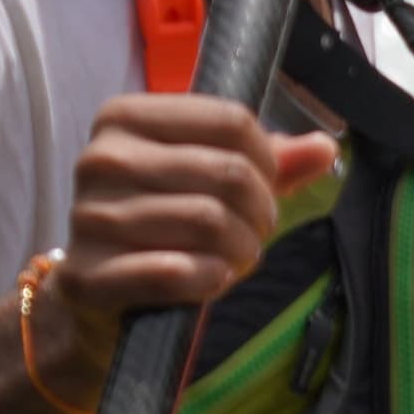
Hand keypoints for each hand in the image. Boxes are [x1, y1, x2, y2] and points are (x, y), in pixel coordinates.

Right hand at [37, 93, 338, 398]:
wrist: (97, 296)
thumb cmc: (162, 226)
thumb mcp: (209, 181)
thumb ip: (267, 162)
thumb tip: (324, 148)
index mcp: (125, 117)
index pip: (231, 121)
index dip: (267, 161)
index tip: (265, 188)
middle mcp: (101, 159)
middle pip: (227, 171)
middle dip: (260, 211)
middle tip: (255, 233)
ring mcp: (88, 216)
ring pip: (209, 222)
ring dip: (241, 250)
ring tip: (234, 258)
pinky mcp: (88, 274)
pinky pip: (175, 271)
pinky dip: (210, 279)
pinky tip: (211, 278)